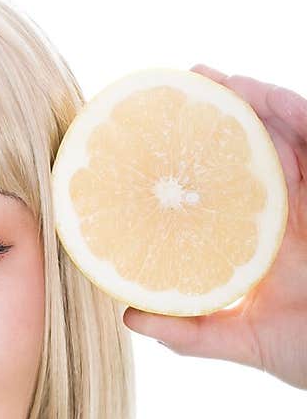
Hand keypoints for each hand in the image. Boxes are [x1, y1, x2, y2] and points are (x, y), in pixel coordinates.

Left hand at [122, 66, 306, 391]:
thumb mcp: (242, 340)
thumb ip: (189, 333)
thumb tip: (129, 317)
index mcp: (261, 241)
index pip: (227, 189)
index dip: (198, 162)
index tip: (157, 140)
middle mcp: (289, 213)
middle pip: (254, 150)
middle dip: (220, 115)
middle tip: (182, 87)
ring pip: (285, 134)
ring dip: (251, 101)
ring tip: (212, 78)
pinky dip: (291, 113)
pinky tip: (261, 97)